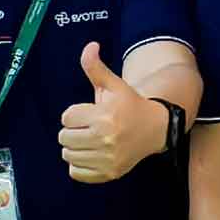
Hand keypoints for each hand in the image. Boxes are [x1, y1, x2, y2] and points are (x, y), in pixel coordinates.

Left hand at [57, 40, 167, 182]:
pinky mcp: (108, 173)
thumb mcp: (114, 85)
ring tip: (90, 140)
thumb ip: (96, 67)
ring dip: (75, 147)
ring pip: (67, 155)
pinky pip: (75, 173)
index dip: (76, 113)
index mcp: (104, 116)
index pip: (66, 117)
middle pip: (64, 137)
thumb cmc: (130, 105)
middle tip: (89, 127)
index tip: (90, 113)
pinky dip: (79, 165)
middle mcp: (105, 139)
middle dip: (73, 130)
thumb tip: (90, 46)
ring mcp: (107, 159)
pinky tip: (92, 154)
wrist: (155, 128)